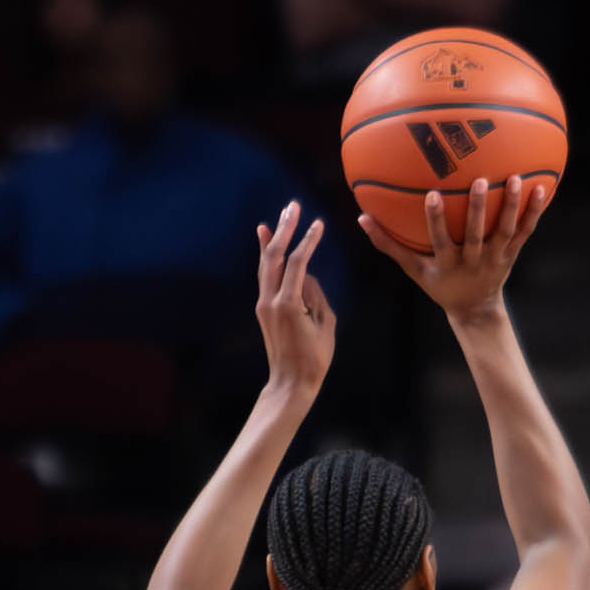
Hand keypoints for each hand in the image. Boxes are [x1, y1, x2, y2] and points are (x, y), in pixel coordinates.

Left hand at [254, 201, 334, 392]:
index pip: (299, 263)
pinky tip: (266, 241)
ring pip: (265, 264)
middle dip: (285, 230)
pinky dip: (266, 257)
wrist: (289, 382)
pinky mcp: (263, 308)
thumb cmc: (314, 359)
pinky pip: (265, 276)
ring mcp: (263, 303)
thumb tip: (308, 278)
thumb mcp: (325, 327)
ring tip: (278, 218)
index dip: (308, 242)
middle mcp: (270, 299)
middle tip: (293, 207)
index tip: (319, 224)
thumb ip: (317, 298)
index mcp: (288, 304)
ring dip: (273, 239)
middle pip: (275, 257)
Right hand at [358, 174, 546, 325]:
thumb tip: (361, 217)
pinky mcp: (511, 255)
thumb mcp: (414, 269)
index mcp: (448, 264)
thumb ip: (388, 244)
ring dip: (511, 205)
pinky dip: (534, 212)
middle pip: (477, 234)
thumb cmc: (440, 284)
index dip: (437, 220)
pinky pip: (525, 232)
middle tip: (481, 180)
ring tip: (516, 177)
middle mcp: (474, 261)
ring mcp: (496, 258)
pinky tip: (542, 188)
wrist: (475, 309)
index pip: (441, 240)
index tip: (432, 195)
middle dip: (479, 209)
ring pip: (506, 231)